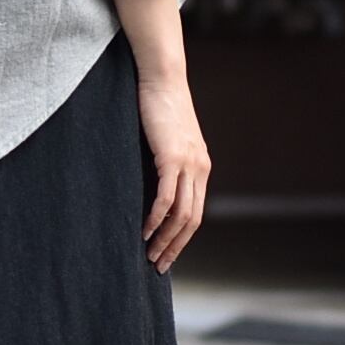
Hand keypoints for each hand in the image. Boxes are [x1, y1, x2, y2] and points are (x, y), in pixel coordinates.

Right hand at [137, 74, 209, 271]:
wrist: (162, 79)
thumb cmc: (159, 107)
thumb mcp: (168, 141)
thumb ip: (167, 164)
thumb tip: (151, 188)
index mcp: (200, 167)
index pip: (195, 213)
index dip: (182, 238)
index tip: (167, 254)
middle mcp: (199, 168)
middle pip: (192, 220)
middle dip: (175, 246)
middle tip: (158, 265)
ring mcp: (188, 164)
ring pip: (180, 214)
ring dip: (165, 238)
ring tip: (149, 254)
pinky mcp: (172, 157)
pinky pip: (166, 198)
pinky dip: (155, 218)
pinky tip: (144, 231)